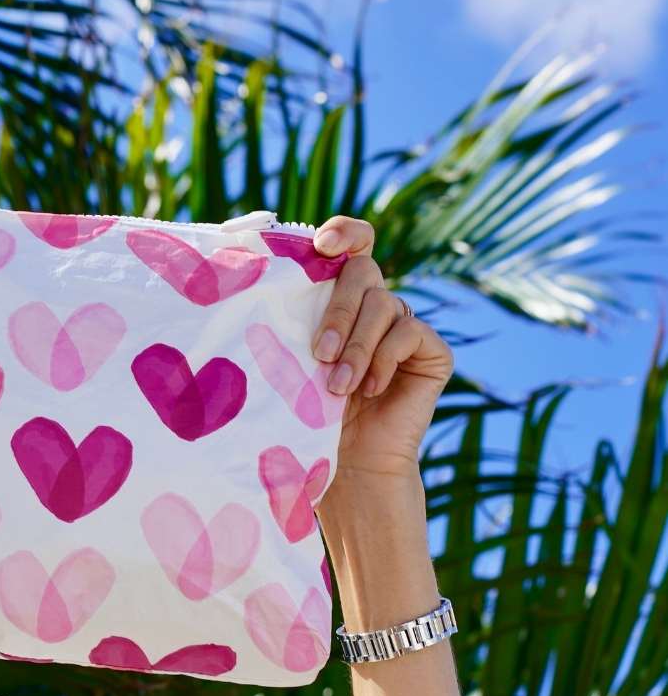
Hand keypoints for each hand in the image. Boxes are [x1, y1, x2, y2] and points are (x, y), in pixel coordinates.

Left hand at [305, 215, 453, 497]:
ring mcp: (406, 324)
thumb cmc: (309, 411)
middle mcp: (376, 303)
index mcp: (340, 294)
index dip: (344, 232)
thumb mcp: (293, 355)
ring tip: (337, 386)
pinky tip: (370, 389)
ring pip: (384, 304)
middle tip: (318, 352)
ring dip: (357, 345)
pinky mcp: (433, 350)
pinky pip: (410, 333)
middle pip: (363, 272)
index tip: (322, 244)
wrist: (349, 463)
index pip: (352, 242)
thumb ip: (292, 316)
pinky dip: (384, 358)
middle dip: (337, 310)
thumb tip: (262, 277)